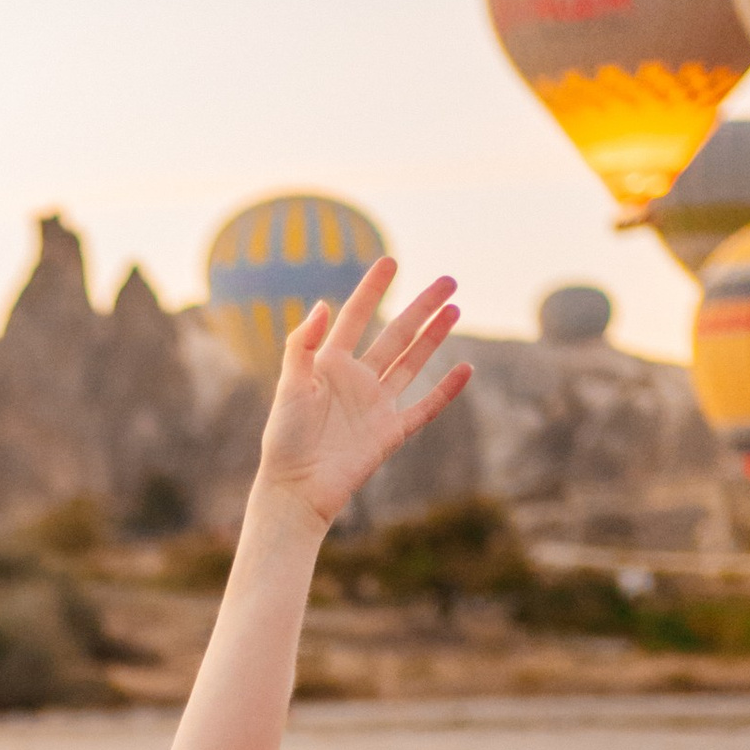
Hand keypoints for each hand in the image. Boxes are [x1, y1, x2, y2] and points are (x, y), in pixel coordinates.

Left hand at [253, 260, 469, 528]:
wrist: (297, 488)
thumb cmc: (285, 438)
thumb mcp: (289, 386)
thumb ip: (302, 344)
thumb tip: (323, 303)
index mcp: (330, 364)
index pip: (356, 317)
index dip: (372, 290)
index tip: (390, 261)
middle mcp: (357, 380)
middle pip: (396, 335)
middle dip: (421, 307)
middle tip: (448, 281)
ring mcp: (377, 405)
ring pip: (412, 362)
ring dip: (434, 337)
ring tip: (455, 309)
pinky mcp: (391, 432)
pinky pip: (424, 407)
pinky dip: (445, 390)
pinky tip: (464, 369)